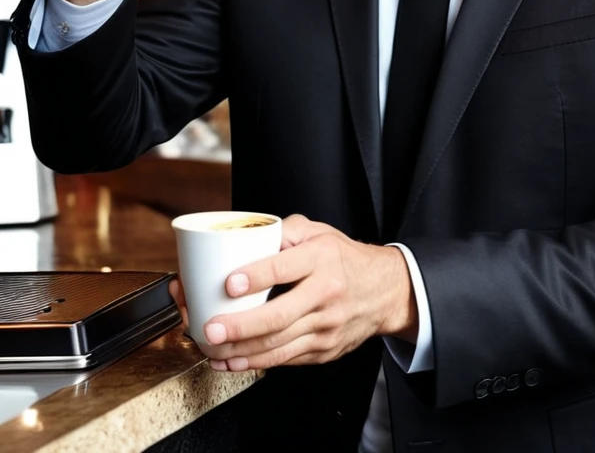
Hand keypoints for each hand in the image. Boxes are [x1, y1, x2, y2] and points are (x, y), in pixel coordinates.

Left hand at [168, 215, 417, 370]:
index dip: (256, 277)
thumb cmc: (343, 258)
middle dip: (241, 326)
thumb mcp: (320, 232)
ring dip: (242, 351)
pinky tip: (233, 362)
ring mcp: (326, 326)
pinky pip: (286, 359)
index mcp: (322, 259)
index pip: (285, 268)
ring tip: (213, 350)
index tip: (229, 283)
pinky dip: (256, 363)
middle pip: (280, 316)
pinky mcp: (324, 350)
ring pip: (279, 344)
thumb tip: (250, 235)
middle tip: (210, 328)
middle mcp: (326, 294)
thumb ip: (286, 230)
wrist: (383, 290)